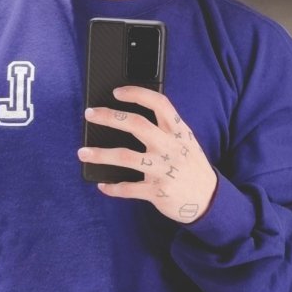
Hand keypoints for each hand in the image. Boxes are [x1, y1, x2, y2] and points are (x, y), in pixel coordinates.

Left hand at [78, 86, 217, 223]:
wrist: (209, 199)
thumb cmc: (191, 166)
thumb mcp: (186, 141)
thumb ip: (166, 129)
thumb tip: (131, 117)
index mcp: (178, 131)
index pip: (159, 103)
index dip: (137, 94)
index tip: (117, 92)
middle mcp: (170, 147)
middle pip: (137, 124)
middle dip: (110, 117)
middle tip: (89, 114)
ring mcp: (163, 170)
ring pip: (126, 157)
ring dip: (101, 154)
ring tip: (82, 152)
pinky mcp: (157, 192)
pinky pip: (129, 188)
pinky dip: (113, 187)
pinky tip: (103, 185)